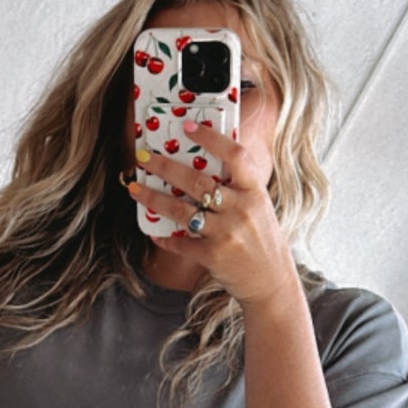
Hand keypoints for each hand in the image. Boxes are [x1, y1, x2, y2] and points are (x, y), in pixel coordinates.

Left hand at [129, 118, 295, 307]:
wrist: (271, 281)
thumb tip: (204, 166)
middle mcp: (241, 209)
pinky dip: (165, 239)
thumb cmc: (261, 240)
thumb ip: (237, 188)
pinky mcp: (213, 256)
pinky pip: (181, 243)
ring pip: (182, 211)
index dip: (210, 138)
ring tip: (136, 189)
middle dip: (165, 167)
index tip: (187, 126)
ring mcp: (227, 233)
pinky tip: (155, 233)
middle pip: (198, 181)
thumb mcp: (258, 208)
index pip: (234, 155)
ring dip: (154, 198)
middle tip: (144, 157)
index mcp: (254, 192)